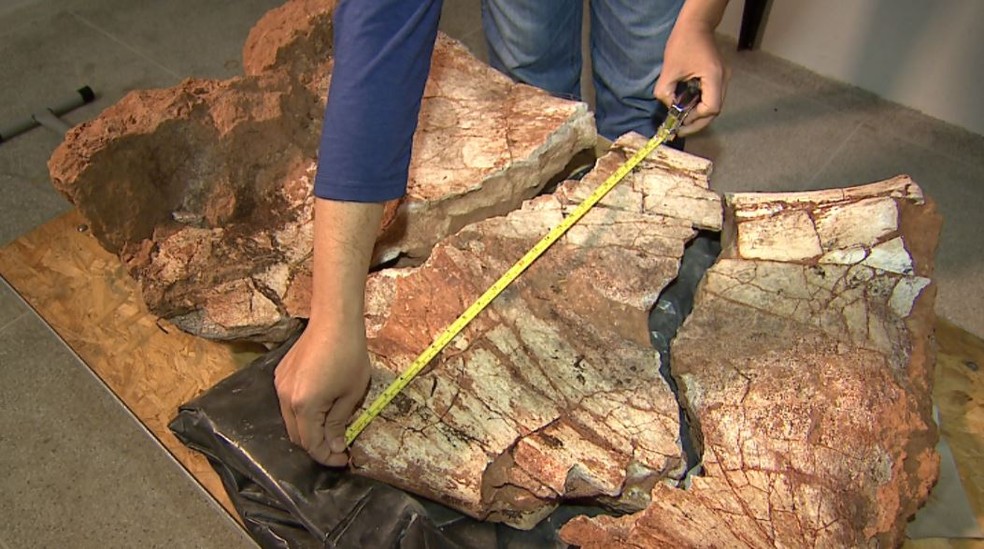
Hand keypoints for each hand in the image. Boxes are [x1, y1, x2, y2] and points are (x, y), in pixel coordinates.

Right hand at [275, 317, 370, 466]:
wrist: (334, 321)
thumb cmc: (349, 354)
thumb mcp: (351, 393)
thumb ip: (340, 423)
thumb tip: (335, 446)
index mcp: (304, 405)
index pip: (311, 444)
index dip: (327, 456)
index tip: (343, 459)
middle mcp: (286, 398)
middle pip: (297, 436)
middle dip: (318, 445)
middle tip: (340, 446)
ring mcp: (280, 386)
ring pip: (291, 421)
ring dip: (310, 429)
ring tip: (333, 426)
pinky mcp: (281, 375)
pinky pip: (288, 403)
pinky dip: (303, 412)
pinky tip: (322, 406)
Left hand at [654, 15, 729, 136]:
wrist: (696, 25)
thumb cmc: (682, 43)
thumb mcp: (669, 69)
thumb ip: (666, 93)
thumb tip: (669, 108)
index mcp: (714, 77)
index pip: (711, 108)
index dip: (695, 119)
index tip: (680, 122)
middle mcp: (724, 79)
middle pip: (715, 111)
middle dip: (697, 122)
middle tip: (680, 130)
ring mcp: (724, 78)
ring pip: (714, 105)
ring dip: (698, 115)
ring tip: (682, 120)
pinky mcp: (719, 77)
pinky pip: (712, 96)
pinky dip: (700, 105)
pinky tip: (687, 107)